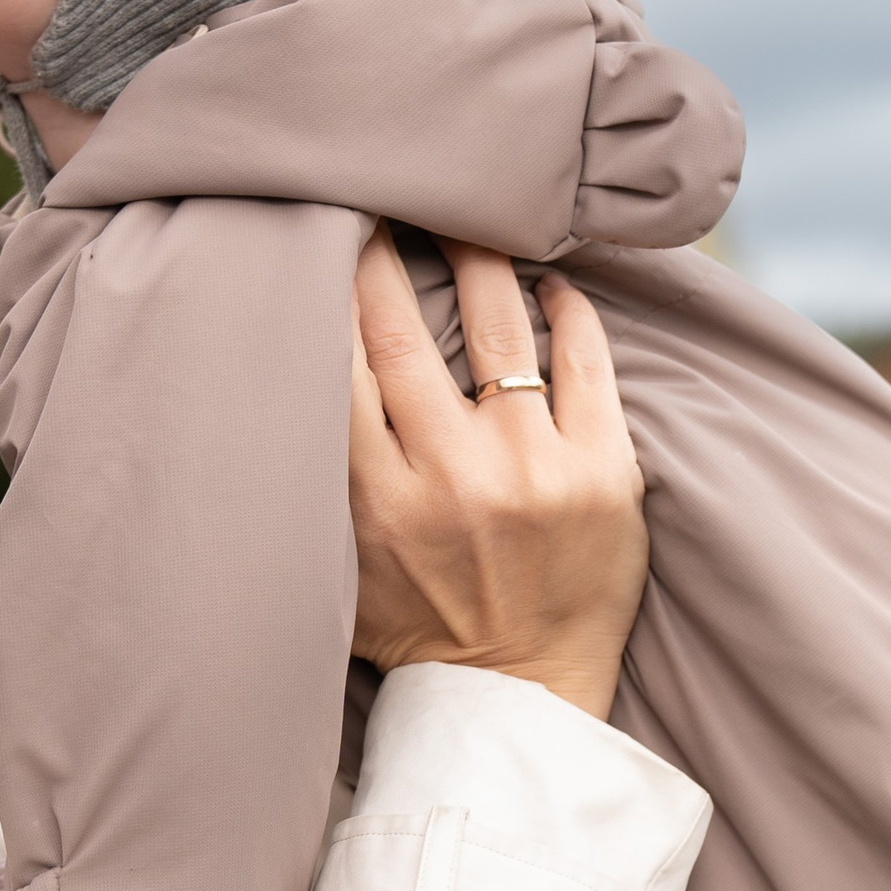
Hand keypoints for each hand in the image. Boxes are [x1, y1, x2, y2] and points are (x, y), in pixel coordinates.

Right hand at [348, 230, 649, 719]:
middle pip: (404, 328)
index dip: (327, 281)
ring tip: (471, 214)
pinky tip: (550, 282)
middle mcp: (450, 476)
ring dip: (479, 256)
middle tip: (386, 191)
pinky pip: (584, 360)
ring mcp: (534, 470)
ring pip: (500, 325)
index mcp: (374, 499)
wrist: (521, 699)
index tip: (323, 228)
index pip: (337, 361)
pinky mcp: (605, 473)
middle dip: (386, 249)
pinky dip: (566, 310)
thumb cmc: (417, 627)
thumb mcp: (340, 562)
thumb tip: (284, 363)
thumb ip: (319, 476)